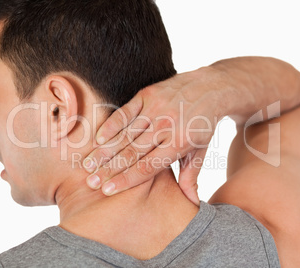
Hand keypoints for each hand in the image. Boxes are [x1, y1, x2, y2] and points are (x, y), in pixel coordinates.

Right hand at [83, 67, 221, 204]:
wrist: (211, 87)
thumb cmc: (203, 124)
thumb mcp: (200, 151)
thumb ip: (191, 177)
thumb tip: (191, 204)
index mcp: (179, 143)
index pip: (147, 167)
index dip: (126, 179)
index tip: (107, 190)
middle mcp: (166, 126)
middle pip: (132, 152)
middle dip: (109, 169)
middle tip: (91, 181)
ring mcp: (156, 109)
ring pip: (125, 134)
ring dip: (105, 150)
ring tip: (88, 164)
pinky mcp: (148, 95)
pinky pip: (125, 112)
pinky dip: (111, 125)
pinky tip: (98, 138)